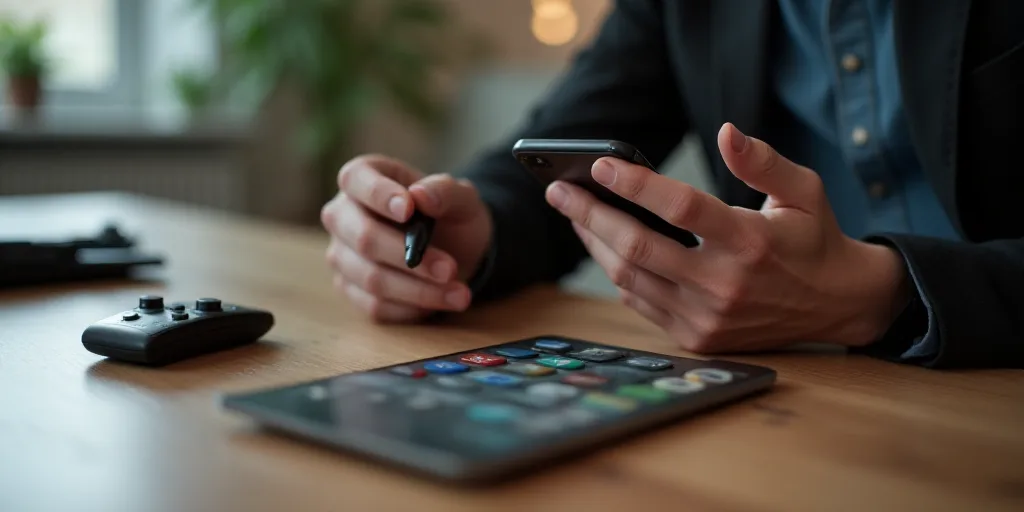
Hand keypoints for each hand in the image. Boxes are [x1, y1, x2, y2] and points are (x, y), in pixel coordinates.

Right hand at [321, 154, 492, 322]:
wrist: (457, 250)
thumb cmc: (449, 215)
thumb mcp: (461, 198)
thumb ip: (444, 190)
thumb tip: (421, 196)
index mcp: (363, 178)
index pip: (355, 180)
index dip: (378, 195)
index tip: (409, 210)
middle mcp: (343, 216)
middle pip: (363, 238)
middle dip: (408, 256)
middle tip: (449, 268)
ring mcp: (342, 256)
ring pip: (372, 279)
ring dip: (420, 290)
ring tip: (460, 293)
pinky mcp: (352, 290)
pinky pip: (376, 306)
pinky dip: (413, 307)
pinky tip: (443, 301)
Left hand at [545, 123, 909, 352]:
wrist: (835, 305)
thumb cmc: (813, 238)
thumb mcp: (803, 190)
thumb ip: (763, 160)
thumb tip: (725, 132)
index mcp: (750, 241)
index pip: (680, 208)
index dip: (635, 184)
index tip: (600, 164)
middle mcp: (724, 284)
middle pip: (637, 247)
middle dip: (590, 214)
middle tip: (558, 191)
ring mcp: (707, 317)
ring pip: (630, 277)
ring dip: (595, 243)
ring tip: (574, 214)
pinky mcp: (697, 337)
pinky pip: (640, 302)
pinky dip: (617, 272)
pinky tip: (603, 246)